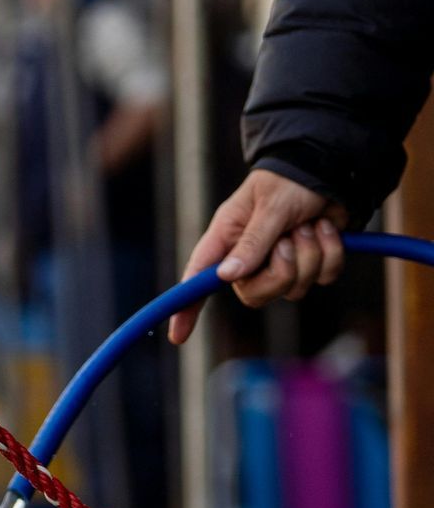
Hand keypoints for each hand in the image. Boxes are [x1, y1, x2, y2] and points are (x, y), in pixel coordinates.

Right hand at [166, 169, 347, 344]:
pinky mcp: (310, 264)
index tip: (178, 336)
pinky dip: (330, 253)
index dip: (186, 308)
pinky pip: (323, 278)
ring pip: (294, 289)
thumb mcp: (268, 208)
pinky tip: (325, 228)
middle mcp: (248, 256)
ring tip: (308, 225)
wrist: (329, 171)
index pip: (198, 279)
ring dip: (310, 255)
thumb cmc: (287, 183)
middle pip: (255, 294)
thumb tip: (226, 278)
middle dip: (281, 272)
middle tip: (288, 241)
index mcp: (226, 239)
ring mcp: (280, 263)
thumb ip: (251, 243)